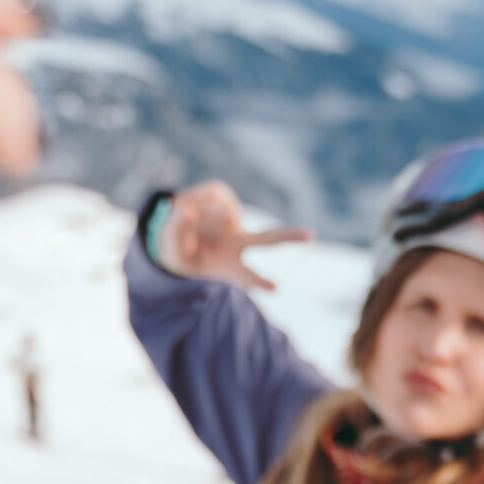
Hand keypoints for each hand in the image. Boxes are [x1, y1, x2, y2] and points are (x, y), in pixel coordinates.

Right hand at [157, 181, 310, 290]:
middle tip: (311, 235)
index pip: (246, 276)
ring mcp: (233, 220)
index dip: (258, 281)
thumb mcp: (172, 252)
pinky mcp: (223, 197)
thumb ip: (177, 232)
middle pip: (267, 239)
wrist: (174, 232)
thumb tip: (188, 209)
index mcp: (229, 265)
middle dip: (287, 237)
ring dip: (193, 214)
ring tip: (180, 218)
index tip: (275, 288)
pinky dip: (191, 200)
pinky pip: (206, 195)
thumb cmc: (179, 251)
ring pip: (219, 211)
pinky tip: (185, 205)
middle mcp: (237, 242)